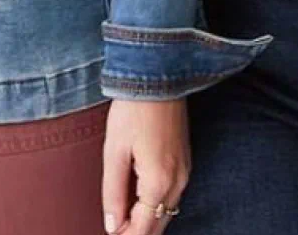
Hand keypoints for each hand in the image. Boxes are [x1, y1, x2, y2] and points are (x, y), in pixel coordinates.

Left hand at [103, 98, 188, 233]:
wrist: (158, 77)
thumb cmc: (132, 110)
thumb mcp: (114, 152)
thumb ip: (113, 192)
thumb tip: (112, 225)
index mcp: (159, 182)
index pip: (143, 228)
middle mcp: (178, 181)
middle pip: (158, 224)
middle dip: (136, 232)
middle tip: (115, 230)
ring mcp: (185, 172)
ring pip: (167, 212)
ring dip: (147, 221)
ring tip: (123, 221)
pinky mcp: (185, 161)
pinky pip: (172, 196)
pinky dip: (156, 206)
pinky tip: (139, 203)